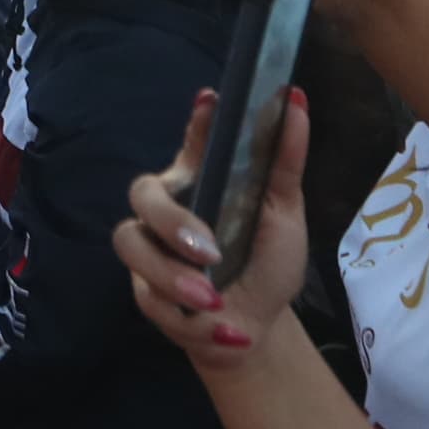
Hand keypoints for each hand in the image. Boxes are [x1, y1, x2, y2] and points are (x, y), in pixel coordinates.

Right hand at [117, 87, 308, 365]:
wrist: (258, 329)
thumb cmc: (267, 261)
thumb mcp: (284, 214)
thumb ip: (285, 160)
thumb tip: (296, 99)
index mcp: (202, 179)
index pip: (194, 142)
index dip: (197, 122)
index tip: (211, 102)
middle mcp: (169, 207)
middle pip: (142, 192)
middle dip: (170, 221)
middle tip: (207, 249)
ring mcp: (152, 249)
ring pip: (132, 245)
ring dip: (171, 277)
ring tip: (213, 300)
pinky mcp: (146, 292)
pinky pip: (151, 299)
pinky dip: (193, 321)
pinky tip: (224, 330)